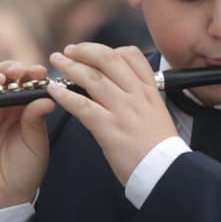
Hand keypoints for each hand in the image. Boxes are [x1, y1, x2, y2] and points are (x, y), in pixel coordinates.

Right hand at [0, 60, 55, 211]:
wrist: (0, 197)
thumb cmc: (23, 171)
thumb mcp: (36, 144)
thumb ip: (37, 120)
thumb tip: (47, 98)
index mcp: (24, 109)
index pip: (27, 83)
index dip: (32, 74)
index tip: (40, 73)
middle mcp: (3, 106)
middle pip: (5, 76)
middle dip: (13, 69)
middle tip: (21, 71)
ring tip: (3, 79)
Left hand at [46, 43, 176, 186]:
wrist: (167, 172)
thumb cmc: (160, 150)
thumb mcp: (157, 114)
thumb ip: (141, 100)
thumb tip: (122, 91)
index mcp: (149, 91)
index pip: (132, 56)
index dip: (110, 49)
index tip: (95, 52)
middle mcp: (136, 95)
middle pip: (108, 59)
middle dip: (85, 50)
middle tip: (69, 50)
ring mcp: (123, 110)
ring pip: (92, 78)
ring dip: (69, 66)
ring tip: (56, 61)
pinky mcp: (109, 128)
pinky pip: (82, 105)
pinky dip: (64, 95)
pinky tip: (53, 90)